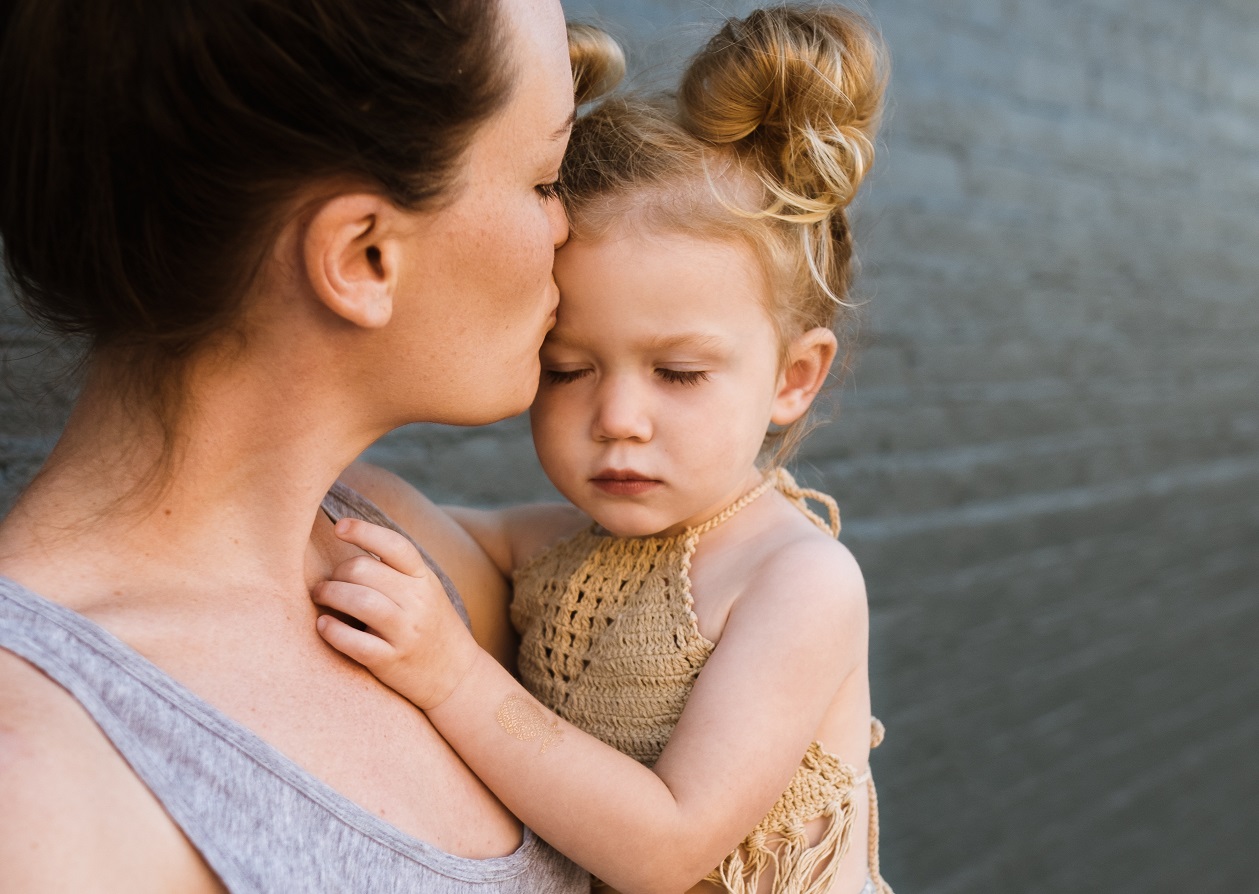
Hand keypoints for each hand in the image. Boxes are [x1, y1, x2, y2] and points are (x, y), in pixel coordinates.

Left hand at [312, 518, 480, 709]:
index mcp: (424, 578)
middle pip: (363, 569)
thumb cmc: (431, 627)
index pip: (394, 544)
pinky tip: (323, 625)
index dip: (363, 531)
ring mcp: (405, 632)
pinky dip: (332, 630)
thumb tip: (351, 546)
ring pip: (358, 600)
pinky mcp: (391, 661)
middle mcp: (417, 601)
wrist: (457, 675)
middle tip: (328, 582)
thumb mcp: (425, 591)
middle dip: (337, 572)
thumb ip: (396, 571)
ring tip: (321, 596)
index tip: (338, 527)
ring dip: (329, 594)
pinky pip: (354, 642)